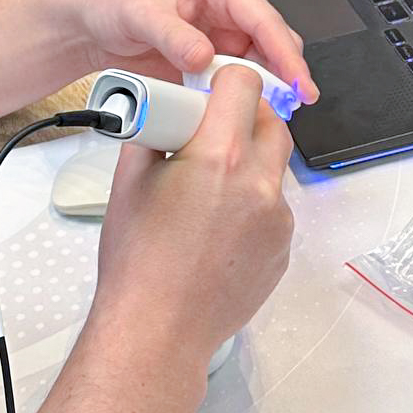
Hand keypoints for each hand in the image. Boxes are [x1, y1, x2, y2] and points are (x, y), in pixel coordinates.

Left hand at [66, 0, 317, 106]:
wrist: (90, 22)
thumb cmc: (114, 1)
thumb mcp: (141, 13)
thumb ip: (172, 35)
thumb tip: (203, 56)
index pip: (264, 19)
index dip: (285, 52)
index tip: (299, 82)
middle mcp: (227, 11)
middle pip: (272, 43)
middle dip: (285, 73)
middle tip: (291, 106)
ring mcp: (221, 38)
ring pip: (259, 66)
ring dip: (265, 89)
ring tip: (269, 114)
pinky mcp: (210, 62)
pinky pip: (235, 82)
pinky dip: (240, 98)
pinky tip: (240, 113)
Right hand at [95, 62, 294, 368]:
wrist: (157, 330)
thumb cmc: (138, 263)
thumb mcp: (129, 181)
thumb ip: (153, 134)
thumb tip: (164, 112)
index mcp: (218, 158)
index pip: (244, 85)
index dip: (224, 82)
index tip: (210, 91)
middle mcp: (258, 184)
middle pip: (271, 121)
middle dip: (244, 119)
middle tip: (211, 135)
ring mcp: (277, 220)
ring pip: (275, 166)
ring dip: (251, 162)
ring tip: (209, 189)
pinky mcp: (283, 248)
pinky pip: (276, 207)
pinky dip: (254, 204)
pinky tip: (218, 227)